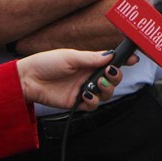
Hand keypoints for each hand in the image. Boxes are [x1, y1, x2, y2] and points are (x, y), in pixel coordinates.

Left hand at [15, 49, 136, 110]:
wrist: (27, 80)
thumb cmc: (46, 63)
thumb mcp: (70, 56)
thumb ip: (91, 58)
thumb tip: (110, 56)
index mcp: (89, 62)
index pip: (110, 62)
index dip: (123, 61)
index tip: (133, 59)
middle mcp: (89, 76)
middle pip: (113, 79)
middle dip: (116, 77)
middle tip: (109, 73)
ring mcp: (84, 89)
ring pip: (106, 93)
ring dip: (106, 89)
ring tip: (96, 85)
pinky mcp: (77, 102)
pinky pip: (93, 104)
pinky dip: (93, 100)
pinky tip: (84, 95)